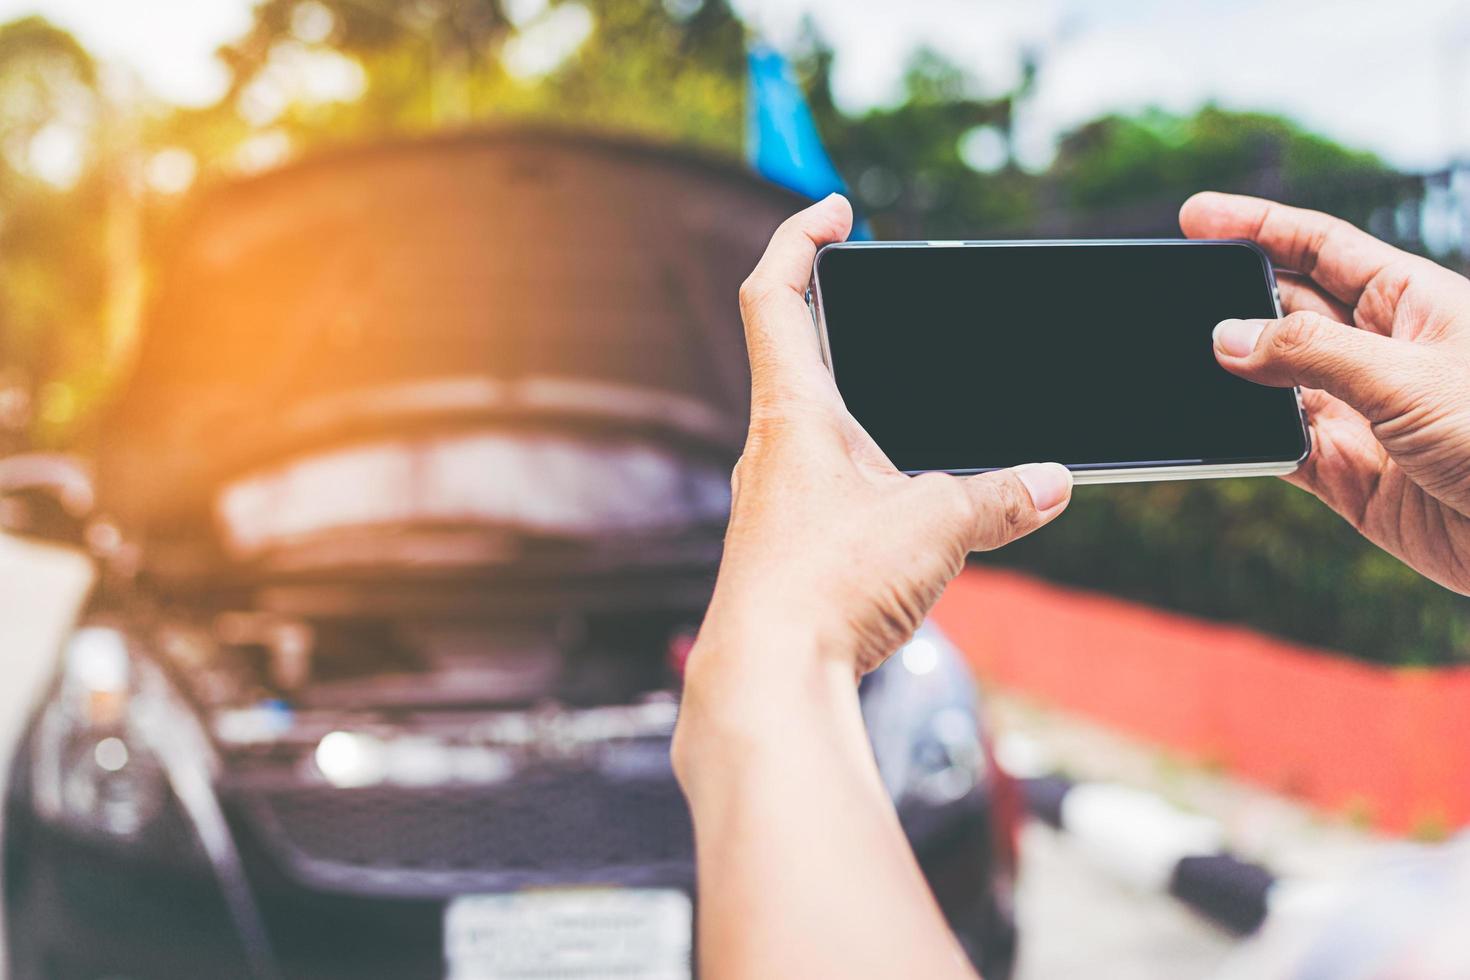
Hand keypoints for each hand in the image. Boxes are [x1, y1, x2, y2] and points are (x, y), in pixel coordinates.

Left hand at [678, 194, 1071, 752]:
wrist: (767, 683)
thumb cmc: (826, 588)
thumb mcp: (937, 526)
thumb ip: (1000, 498)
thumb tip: (1051, 483)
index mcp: (793, 413)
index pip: (773, 294)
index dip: (799, 237)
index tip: (836, 211)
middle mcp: (772, 450)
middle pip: (793, 358)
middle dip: (838, 325)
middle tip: (880, 307)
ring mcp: (773, 504)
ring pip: (814, 435)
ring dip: (860, 415)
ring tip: (917, 418)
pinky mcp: (787, 554)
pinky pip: (828, 495)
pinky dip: (868, 483)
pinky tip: (908, 515)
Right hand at [1181, 192, 1469, 593]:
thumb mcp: (1408, 375)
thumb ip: (1310, 352)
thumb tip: (1227, 338)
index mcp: (1412, 301)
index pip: (1321, 246)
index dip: (1260, 226)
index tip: (1195, 217)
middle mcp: (1381, 352)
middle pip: (1287, 310)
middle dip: (1233, 302)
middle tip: (1175, 296)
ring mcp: (1362, 413)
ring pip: (1273, 384)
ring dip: (1232, 378)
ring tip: (1178, 365)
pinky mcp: (1348, 475)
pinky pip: (1278, 449)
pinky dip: (1245, 442)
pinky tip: (1217, 431)